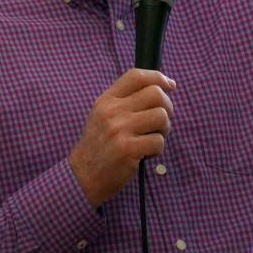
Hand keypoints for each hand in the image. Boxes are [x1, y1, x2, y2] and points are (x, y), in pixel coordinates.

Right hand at [68, 68, 175, 207]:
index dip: (158, 77)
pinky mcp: (128, 150)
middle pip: (155, 94)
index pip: (136, 76)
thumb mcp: (102, 115)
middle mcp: (112, 111)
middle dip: (167, 106)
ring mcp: (120, 130)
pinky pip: (158, 141)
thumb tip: (161, 87)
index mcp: (106, 100)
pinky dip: (157, 149)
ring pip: (161, 116)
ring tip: (152, 138)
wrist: (82, 176)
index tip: (170, 86)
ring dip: (164, 129)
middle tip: (161, 121)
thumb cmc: (98, 146)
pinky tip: (145, 154)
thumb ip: (125, 100)